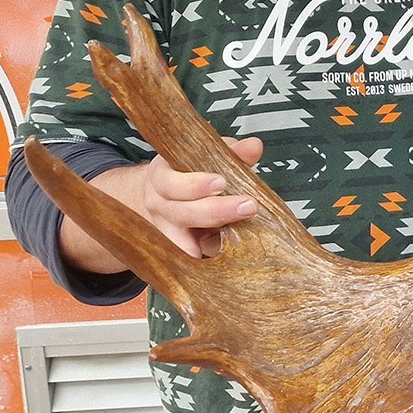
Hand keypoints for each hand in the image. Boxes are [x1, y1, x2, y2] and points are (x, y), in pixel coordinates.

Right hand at [63, 136, 264, 271]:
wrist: (161, 196)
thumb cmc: (189, 173)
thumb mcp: (205, 156)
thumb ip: (230, 152)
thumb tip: (253, 147)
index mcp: (162, 178)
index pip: (172, 183)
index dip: (195, 185)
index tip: (221, 183)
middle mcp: (159, 207)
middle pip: (182, 213)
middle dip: (217, 211)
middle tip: (249, 206)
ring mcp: (165, 232)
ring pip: (180, 242)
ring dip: (209, 243)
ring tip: (235, 243)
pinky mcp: (176, 251)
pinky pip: (186, 261)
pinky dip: (203, 264)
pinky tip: (224, 266)